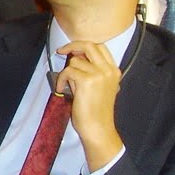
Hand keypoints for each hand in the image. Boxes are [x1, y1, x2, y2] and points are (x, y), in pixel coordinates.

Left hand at [55, 41, 123, 170]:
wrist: (98, 128)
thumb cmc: (96, 112)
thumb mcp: (99, 87)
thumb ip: (91, 72)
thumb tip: (75, 58)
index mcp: (113, 71)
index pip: (100, 48)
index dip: (84, 46)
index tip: (73, 50)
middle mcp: (108, 70)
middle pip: (89, 45)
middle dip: (72, 45)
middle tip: (62, 51)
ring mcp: (99, 74)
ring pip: (75, 60)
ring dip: (66, 71)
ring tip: (66, 85)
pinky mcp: (87, 80)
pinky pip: (67, 71)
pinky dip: (61, 79)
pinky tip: (61, 89)